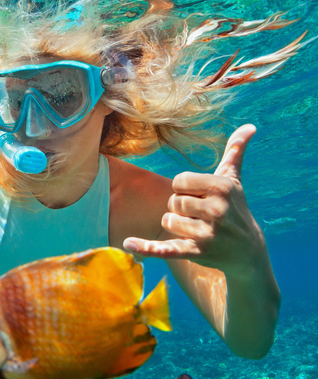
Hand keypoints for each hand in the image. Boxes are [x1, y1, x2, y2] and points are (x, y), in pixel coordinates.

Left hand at [124, 124, 264, 273]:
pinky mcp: (196, 252)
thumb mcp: (234, 180)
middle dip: (180, 208)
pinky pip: (166, 248)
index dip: (184, 190)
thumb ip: (235, 152)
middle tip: (200, 216)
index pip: (179, 181)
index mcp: (221, 188)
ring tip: (197, 229)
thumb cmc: (235, 208)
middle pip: (172, 201)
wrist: (247, 251)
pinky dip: (146, 248)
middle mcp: (216, 209)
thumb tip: (249, 126)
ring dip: (176, 225)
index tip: (200, 197)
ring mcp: (207, 233)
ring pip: (168, 221)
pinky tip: (128, 244)